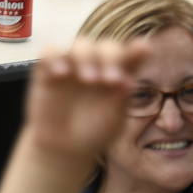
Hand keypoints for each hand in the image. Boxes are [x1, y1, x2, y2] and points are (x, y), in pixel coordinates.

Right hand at [22, 39, 149, 162]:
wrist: (64, 148)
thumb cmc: (94, 132)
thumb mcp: (113, 119)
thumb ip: (121, 97)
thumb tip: (130, 79)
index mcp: (118, 75)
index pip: (129, 56)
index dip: (136, 50)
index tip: (144, 49)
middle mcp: (97, 65)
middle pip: (106, 46)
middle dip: (110, 58)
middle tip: (110, 80)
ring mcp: (73, 65)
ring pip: (81, 44)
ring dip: (86, 57)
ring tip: (87, 80)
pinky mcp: (49, 70)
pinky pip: (50, 51)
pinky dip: (55, 56)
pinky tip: (61, 73)